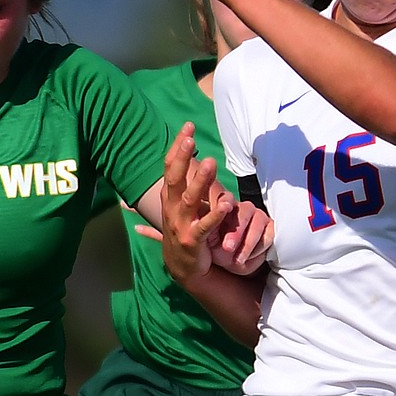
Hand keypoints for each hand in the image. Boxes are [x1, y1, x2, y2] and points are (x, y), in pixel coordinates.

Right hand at [155, 124, 271, 283]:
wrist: (183, 269)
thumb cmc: (184, 233)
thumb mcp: (177, 209)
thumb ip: (177, 188)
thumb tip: (168, 167)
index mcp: (170, 198)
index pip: (170, 167)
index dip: (177, 146)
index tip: (188, 126)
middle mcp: (172, 208)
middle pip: (175, 179)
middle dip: (181, 157)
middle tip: (190, 138)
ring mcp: (181, 224)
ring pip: (190, 199)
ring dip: (200, 181)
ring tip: (210, 163)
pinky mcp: (193, 240)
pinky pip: (205, 225)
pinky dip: (216, 214)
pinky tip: (227, 202)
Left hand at [213, 193, 273, 275]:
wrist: (224, 265)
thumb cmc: (211, 248)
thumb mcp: (201, 236)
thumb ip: (207, 221)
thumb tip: (215, 211)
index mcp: (222, 204)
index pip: (225, 196)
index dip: (224, 203)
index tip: (223, 210)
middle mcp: (241, 208)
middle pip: (244, 211)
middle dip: (236, 232)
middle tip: (227, 248)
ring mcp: (257, 217)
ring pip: (258, 223)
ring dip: (247, 244)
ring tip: (237, 260)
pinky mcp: (269, 229)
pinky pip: (269, 235)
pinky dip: (259, 249)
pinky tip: (247, 258)